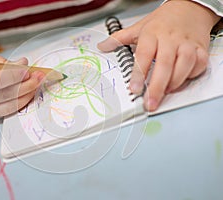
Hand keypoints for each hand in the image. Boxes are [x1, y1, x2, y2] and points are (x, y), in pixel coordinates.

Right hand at [0, 50, 44, 121]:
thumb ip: (3, 61)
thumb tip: (24, 63)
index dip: (13, 76)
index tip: (28, 71)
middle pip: (4, 95)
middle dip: (25, 86)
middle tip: (39, 78)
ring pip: (8, 106)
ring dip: (26, 96)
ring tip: (36, 86)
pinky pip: (6, 113)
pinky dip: (19, 104)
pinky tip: (28, 95)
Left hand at [98, 0, 219, 110]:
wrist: (189, 8)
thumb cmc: (162, 22)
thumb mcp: (139, 27)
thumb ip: (120, 38)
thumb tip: (102, 46)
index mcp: (152, 34)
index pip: (143, 55)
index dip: (139, 73)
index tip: (134, 89)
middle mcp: (170, 39)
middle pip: (164, 64)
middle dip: (157, 86)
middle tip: (150, 103)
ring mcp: (187, 43)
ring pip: (185, 64)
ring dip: (175, 82)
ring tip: (165, 93)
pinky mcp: (201, 48)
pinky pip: (199, 64)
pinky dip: (192, 75)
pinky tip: (182, 82)